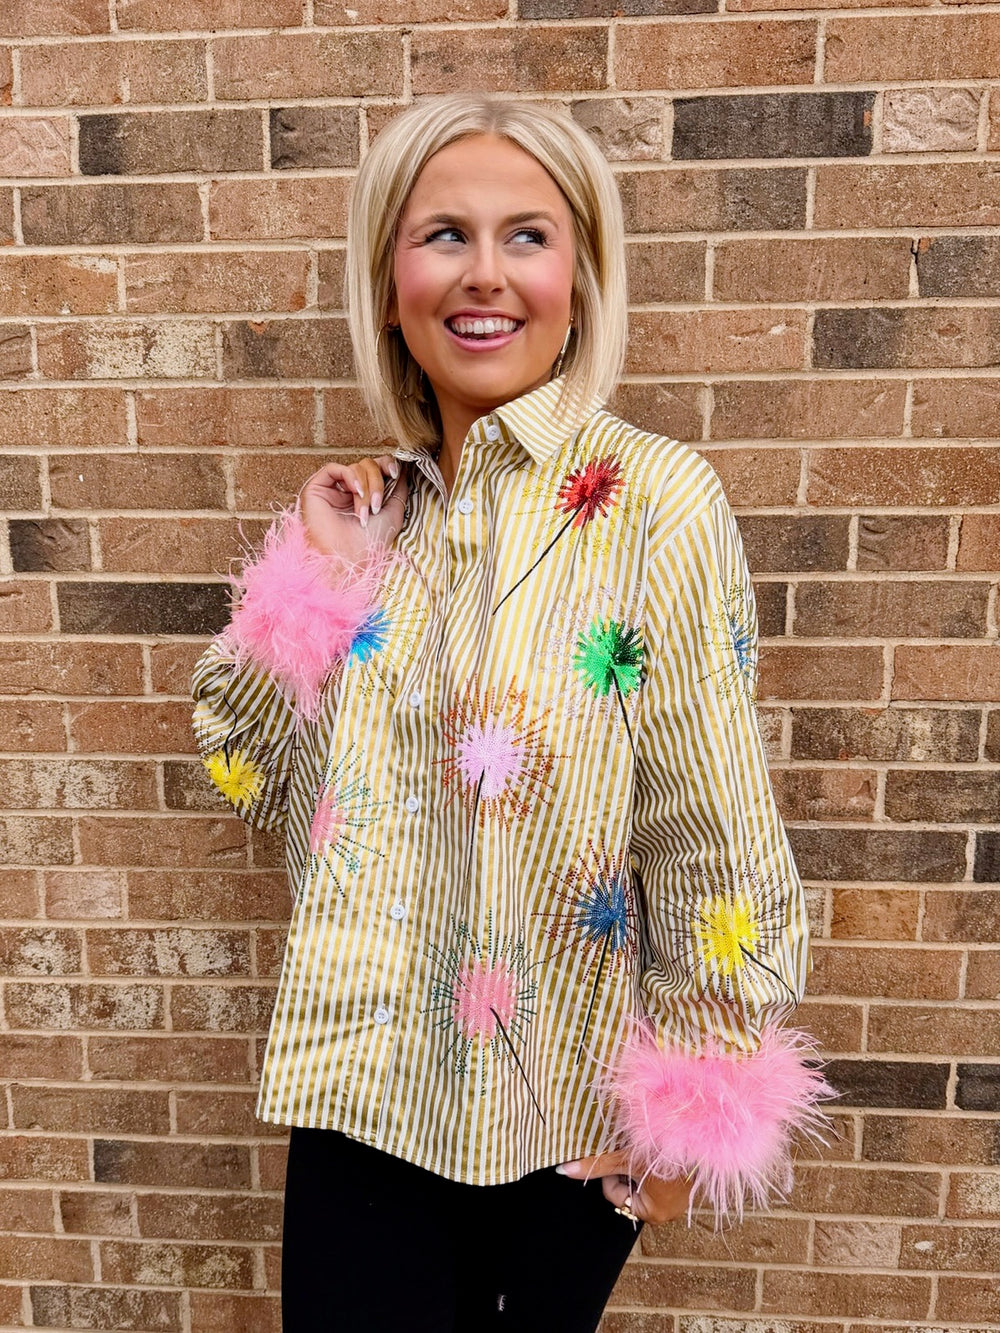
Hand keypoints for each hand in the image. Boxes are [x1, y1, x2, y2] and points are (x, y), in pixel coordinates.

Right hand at [299, 451, 408, 562]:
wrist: (349, 559)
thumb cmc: (370, 542)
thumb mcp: (393, 513)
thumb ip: (398, 489)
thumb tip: (402, 468)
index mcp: (364, 496)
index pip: (376, 468)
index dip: (386, 464)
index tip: (395, 473)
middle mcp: (347, 491)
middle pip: (367, 465)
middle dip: (377, 482)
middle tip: (377, 505)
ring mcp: (331, 489)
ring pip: (355, 467)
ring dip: (366, 488)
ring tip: (364, 511)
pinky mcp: (316, 488)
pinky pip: (334, 468)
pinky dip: (350, 476)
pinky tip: (356, 491)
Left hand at [558, 1151, 692, 1225]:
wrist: (702, 1138)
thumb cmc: (665, 1153)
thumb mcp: (626, 1159)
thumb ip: (596, 1166)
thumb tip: (564, 1171)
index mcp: (652, 1213)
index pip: (615, 1195)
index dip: (612, 1174)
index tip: (621, 1156)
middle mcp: (666, 1212)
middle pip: (629, 1190)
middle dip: (627, 1170)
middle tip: (633, 1152)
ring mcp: (678, 1200)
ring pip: (643, 1183)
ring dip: (639, 1166)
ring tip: (645, 1150)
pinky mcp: (686, 1186)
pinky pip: (660, 1179)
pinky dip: (654, 1165)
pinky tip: (657, 1151)